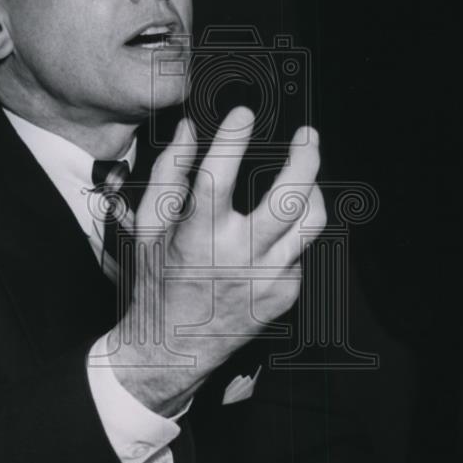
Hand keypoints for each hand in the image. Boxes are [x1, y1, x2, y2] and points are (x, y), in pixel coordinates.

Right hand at [109, 107, 325, 415]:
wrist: (171, 349)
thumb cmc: (155, 282)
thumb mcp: (149, 227)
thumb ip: (168, 174)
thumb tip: (186, 129)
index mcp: (197, 237)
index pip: (218, 175)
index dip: (232, 138)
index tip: (243, 113)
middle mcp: (237, 256)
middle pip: (290, 196)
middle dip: (306, 156)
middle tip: (308, 135)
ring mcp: (266, 278)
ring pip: (311, 222)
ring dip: (313, 190)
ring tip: (307, 176)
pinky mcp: (283, 295)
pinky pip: (300, 252)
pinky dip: (290, 234)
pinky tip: (275, 232)